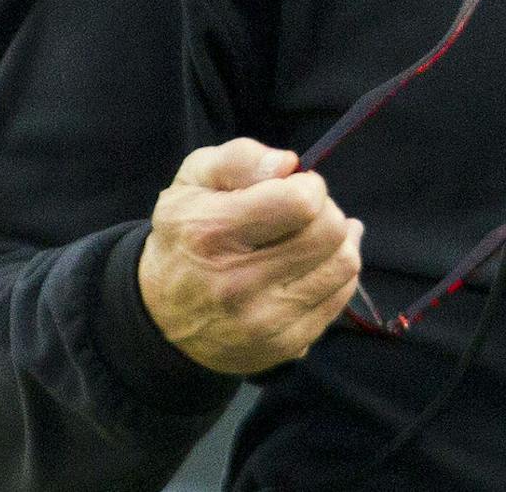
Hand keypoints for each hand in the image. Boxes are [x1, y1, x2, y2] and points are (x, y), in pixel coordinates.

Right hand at [138, 138, 364, 374]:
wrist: (161, 316)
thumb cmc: (186, 233)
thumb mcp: (195, 179)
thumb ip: (240, 158)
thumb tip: (289, 164)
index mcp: (212, 233)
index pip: (302, 203)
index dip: (308, 185)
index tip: (293, 188)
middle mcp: (237, 284)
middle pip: (330, 232)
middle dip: (325, 211)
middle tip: (301, 214)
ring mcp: (263, 322)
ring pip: (344, 265)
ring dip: (337, 242)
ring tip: (311, 236)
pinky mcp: (284, 346)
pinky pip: (340, 298)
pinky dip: (334, 274)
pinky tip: (312, 265)